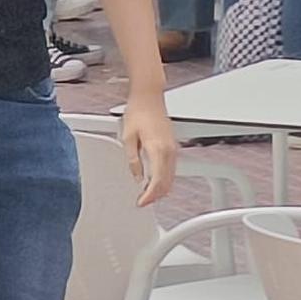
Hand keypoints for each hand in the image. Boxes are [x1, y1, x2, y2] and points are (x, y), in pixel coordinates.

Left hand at [123, 91, 177, 205]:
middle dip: (155, 196)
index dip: (149, 196)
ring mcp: (173, 149)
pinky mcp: (173, 147)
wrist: (149, 97)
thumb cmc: (137, 112)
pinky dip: (163, 179)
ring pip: (171, 178)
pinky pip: (171, 169)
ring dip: (160, 189)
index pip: (157, 181)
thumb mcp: (127, 136)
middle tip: (142, 201)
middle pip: (167, 183)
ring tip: (146, 194)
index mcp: (157, 149)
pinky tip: (153, 180)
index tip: (141, 202)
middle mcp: (169, 151)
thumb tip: (136, 176)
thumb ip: (132, 159)